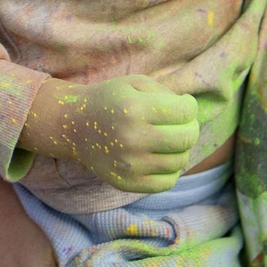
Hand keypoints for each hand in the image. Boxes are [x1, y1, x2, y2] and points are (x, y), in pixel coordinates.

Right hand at [45, 76, 198, 193]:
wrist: (74, 126)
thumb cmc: (109, 100)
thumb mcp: (134, 83)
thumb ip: (166, 93)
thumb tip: (191, 112)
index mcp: (135, 109)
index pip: (185, 112)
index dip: (190, 105)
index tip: (184, 103)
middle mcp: (133, 139)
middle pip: (187, 137)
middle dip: (191, 126)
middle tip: (182, 122)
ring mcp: (131, 165)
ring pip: (180, 160)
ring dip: (181, 147)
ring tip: (170, 138)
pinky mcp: (128, 183)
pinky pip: (168, 182)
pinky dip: (172, 169)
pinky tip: (162, 156)